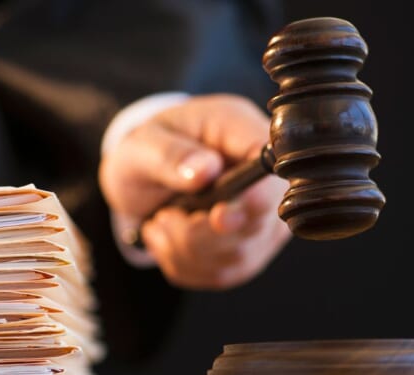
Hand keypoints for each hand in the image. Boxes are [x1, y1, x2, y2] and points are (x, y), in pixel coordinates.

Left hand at [99, 94, 291, 289]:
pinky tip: (169, 239)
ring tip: (162, 221)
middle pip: (258, 223)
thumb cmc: (149, 151)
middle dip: (200, 231)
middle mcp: (265, 180)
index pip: (273, 169)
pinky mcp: (248, 251)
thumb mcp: (144, 144)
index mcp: (244, 133)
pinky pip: (221, 275)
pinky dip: (184, 264)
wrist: (140, 178)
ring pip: (239, 257)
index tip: (218, 215)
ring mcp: (262, 220)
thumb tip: (205, 169)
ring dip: (186, 249)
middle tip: (165, 215)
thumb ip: (170, 155)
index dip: (253, 199)